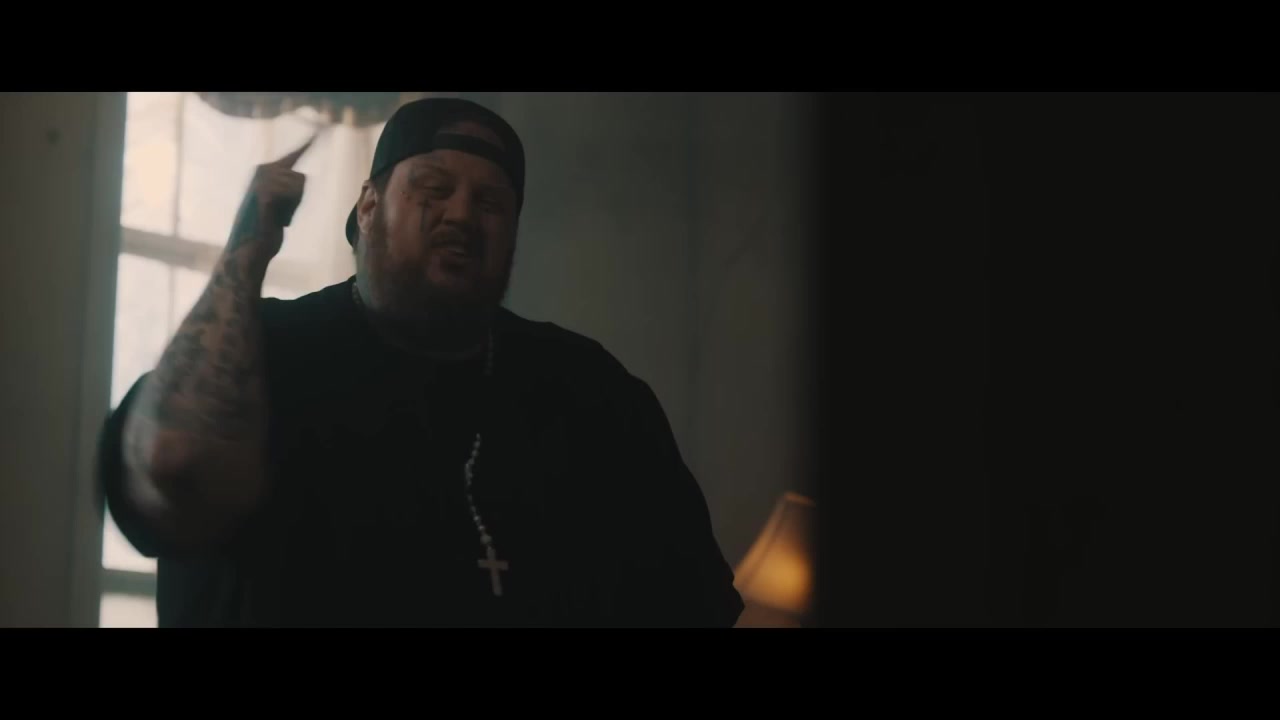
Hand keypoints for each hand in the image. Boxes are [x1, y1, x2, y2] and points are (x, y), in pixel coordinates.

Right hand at [226, 133, 317, 258]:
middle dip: (297, 200)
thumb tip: (301, 178)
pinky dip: (289, 213)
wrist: (250, 249)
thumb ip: (287, 188)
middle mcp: (262, 170)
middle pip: (302, 179)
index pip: (293, 155)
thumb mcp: (279, 204)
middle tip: (279, 213)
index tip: (321, 130)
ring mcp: (261, 180)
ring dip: (293, 208)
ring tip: (276, 216)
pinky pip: (293, 195)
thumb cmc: (266, 229)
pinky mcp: (264, 192)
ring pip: (299, 188)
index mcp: (265, 171)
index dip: (308, 144)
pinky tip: (275, 220)